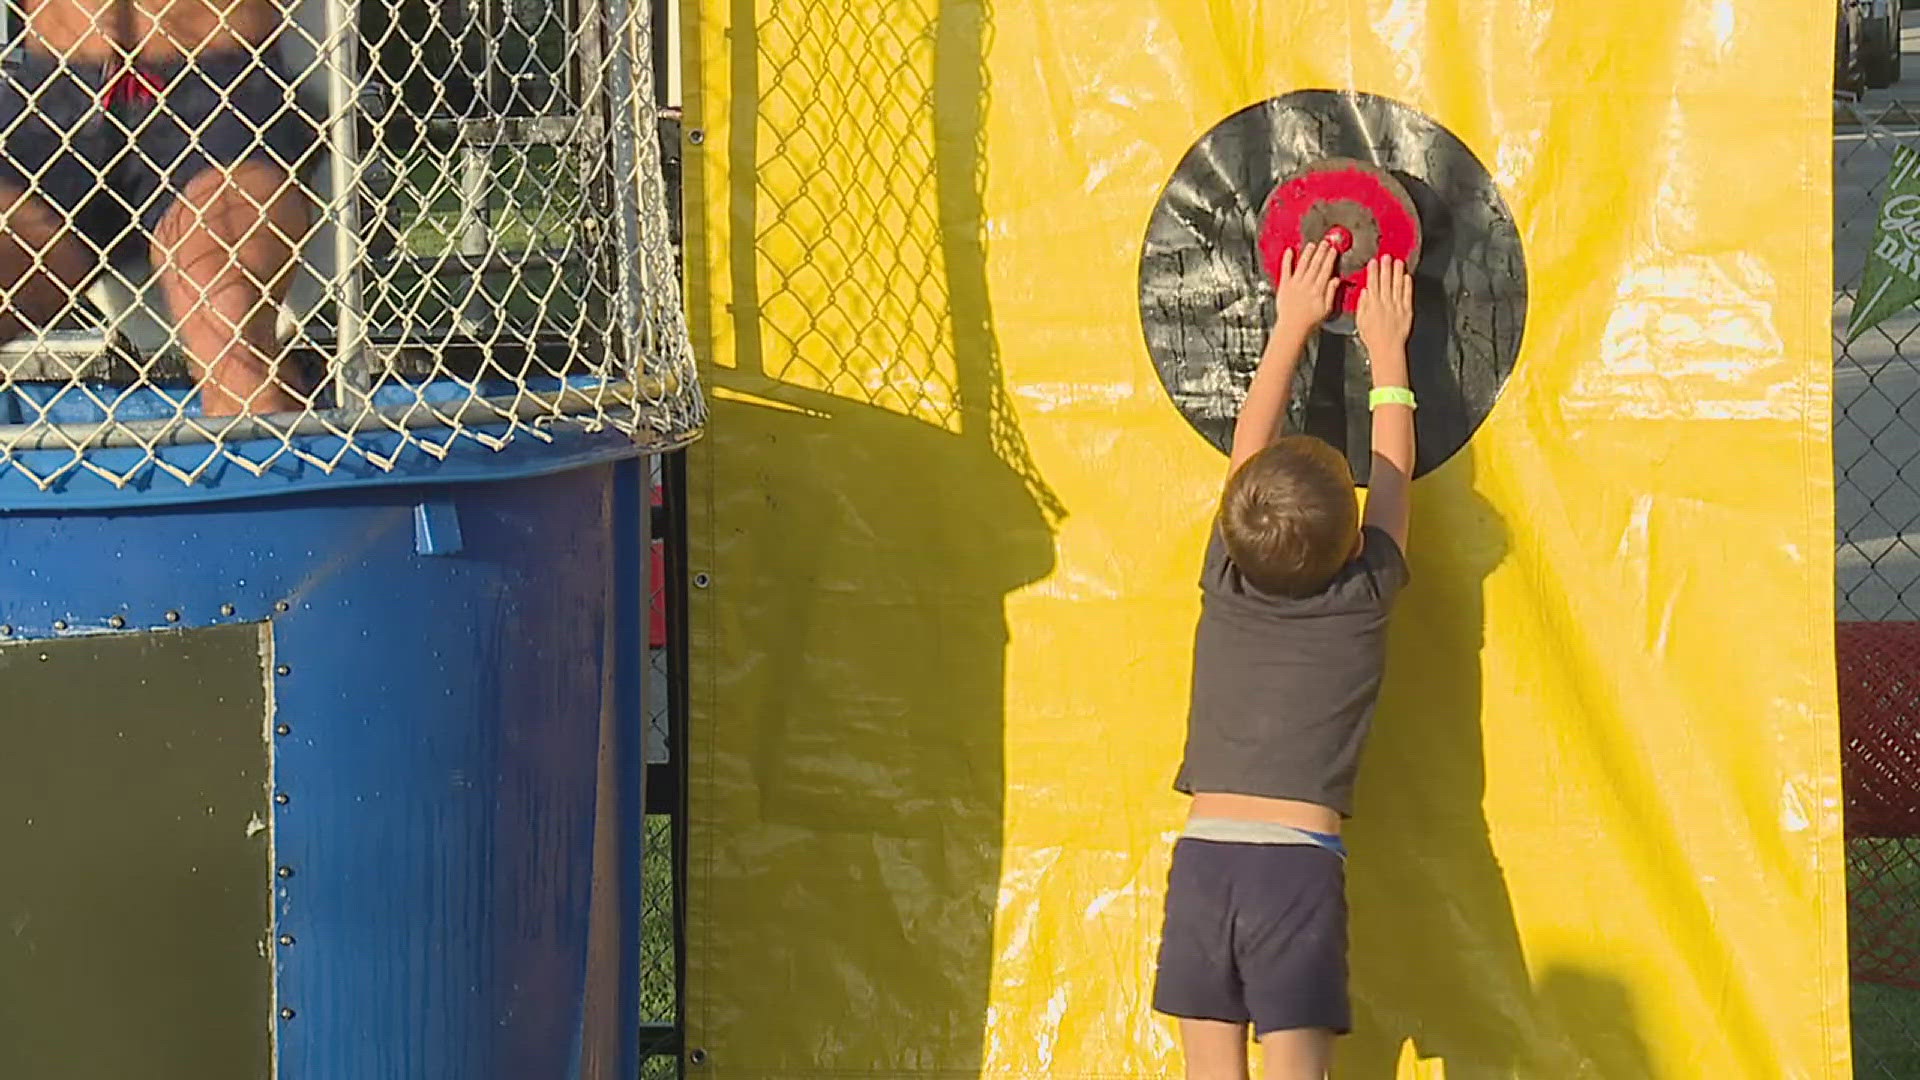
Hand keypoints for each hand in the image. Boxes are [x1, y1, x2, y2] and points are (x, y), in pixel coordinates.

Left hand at [1271, 241, 1340, 344]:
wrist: (1292, 327)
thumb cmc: (1309, 321)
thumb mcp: (1326, 309)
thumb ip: (1331, 293)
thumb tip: (1336, 280)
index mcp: (1318, 290)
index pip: (1326, 270)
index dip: (1330, 258)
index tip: (1333, 250)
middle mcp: (1307, 284)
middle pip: (1316, 264)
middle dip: (1321, 252)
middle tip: (1325, 242)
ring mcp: (1295, 284)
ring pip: (1303, 264)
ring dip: (1307, 253)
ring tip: (1311, 245)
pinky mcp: (1284, 285)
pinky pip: (1286, 269)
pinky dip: (1287, 260)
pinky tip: (1290, 251)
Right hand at [1355, 256, 1413, 376]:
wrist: (1387, 348)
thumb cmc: (1372, 337)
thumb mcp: (1361, 321)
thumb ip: (1363, 305)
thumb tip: (1365, 291)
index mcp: (1372, 305)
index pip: (1372, 284)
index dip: (1373, 272)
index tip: (1373, 262)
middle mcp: (1385, 303)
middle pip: (1385, 281)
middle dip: (1386, 268)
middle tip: (1386, 256)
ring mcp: (1397, 306)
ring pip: (1397, 285)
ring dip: (1397, 272)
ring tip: (1398, 261)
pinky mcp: (1407, 310)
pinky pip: (1407, 295)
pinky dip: (1407, 285)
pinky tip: (1407, 276)